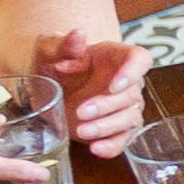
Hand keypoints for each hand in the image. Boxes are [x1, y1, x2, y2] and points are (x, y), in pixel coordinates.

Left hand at [32, 31, 148, 155]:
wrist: (43, 83)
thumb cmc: (50, 61)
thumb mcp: (49, 50)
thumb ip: (64, 45)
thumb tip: (78, 34)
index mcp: (116, 56)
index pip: (140, 59)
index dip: (133, 72)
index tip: (115, 85)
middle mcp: (125, 82)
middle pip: (132, 95)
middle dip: (108, 105)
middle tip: (82, 111)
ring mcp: (122, 107)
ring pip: (130, 119)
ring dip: (107, 127)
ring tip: (82, 130)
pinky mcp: (114, 128)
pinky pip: (122, 140)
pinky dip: (111, 146)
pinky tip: (95, 149)